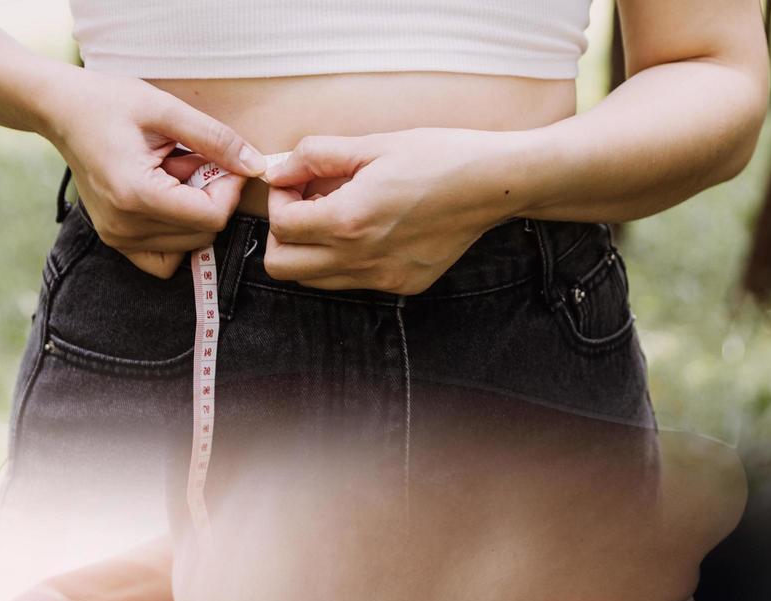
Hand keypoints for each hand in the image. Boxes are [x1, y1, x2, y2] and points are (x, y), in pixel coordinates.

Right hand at [41, 69, 266, 278]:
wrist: (61, 111)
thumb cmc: (108, 102)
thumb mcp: (166, 109)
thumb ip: (216, 140)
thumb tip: (256, 166)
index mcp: (136, 194)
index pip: (211, 217)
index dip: (230, 190)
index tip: (224, 160)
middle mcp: (124, 227)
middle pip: (203, 234)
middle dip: (211, 198)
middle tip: (192, 161)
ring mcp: (118, 239)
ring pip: (189, 246)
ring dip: (193, 213)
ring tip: (172, 174)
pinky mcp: (116, 241)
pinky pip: (164, 259)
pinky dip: (177, 234)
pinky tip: (167, 200)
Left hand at [260, 127, 510, 293]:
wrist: (493, 184)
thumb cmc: (438, 156)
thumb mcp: (373, 144)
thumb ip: (316, 156)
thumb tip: (278, 170)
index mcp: (349, 221)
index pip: (280, 226)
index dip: (278, 199)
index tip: (296, 181)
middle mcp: (361, 259)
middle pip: (283, 268)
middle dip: (282, 235)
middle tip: (304, 205)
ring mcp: (383, 278)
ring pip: (315, 280)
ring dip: (311, 249)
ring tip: (336, 214)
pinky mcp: (402, 285)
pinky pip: (353, 281)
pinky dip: (346, 258)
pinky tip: (371, 227)